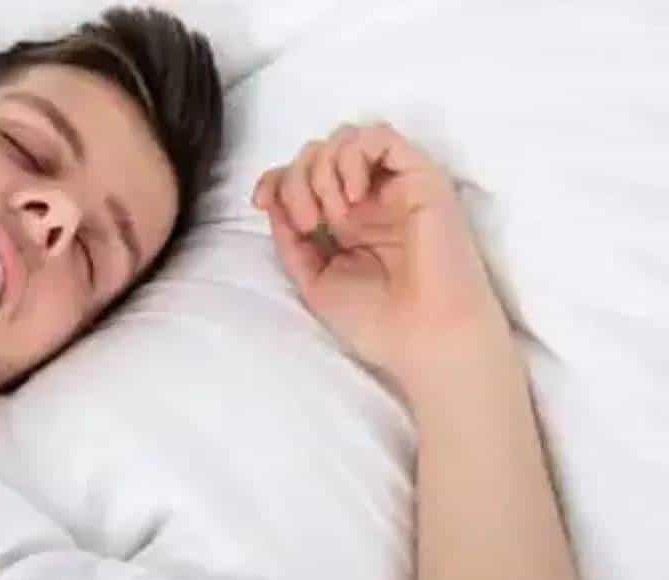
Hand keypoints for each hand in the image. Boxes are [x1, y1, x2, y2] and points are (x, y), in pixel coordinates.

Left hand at [252, 123, 512, 395]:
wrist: (423, 338)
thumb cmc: (376, 320)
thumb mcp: (314, 278)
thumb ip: (290, 238)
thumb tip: (270, 197)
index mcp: (345, 223)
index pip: (303, 174)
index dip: (276, 178)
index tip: (261, 202)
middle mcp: (369, 200)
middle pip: (317, 152)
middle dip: (297, 178)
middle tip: (308, 223)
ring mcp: (394, 187)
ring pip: (345, 137)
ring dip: (322, 169)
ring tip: (333, 215)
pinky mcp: (421, 178)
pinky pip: (380, 135)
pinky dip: (353, 155)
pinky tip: (352, 196)